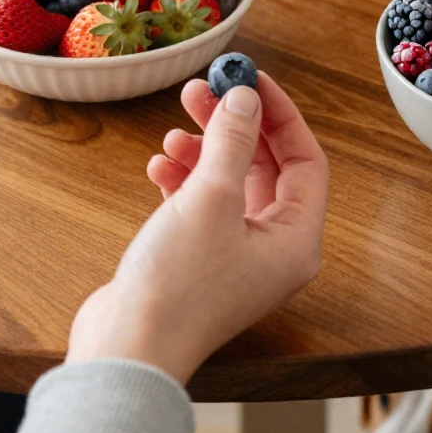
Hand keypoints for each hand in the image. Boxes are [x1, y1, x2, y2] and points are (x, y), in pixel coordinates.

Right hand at [67, 73, 328, 384]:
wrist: (125, 353)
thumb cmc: (177, 288)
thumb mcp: (210, 197)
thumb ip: (232, 141)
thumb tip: (245, 98)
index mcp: (296, 240)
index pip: (306, 159)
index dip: (279, 114)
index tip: (250, 79)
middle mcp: (273, 250)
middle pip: (266, 167)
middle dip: (234, 126)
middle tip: (203, 90)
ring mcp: (235, 258)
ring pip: (229, 184)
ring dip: (204, 151)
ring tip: (174, 129)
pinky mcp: (199, 262)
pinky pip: (201, 206)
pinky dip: (183, 180)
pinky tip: (158, 167)